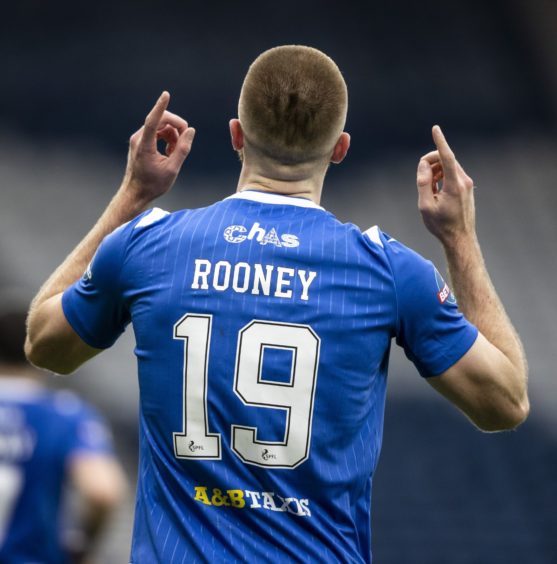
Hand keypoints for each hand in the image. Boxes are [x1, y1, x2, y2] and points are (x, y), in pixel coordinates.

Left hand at [122, 91, 195, 204]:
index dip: (161, 106)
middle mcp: (139, 138)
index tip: (166, 94)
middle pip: (161, 121)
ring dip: (173, 136)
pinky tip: (170, 152)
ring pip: (160, 127)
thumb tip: (190, 131)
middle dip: (177, 128)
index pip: (153, 120)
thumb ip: (182, 149)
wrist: (136, 194)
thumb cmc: (152, 184)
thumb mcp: (172, 169)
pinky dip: (167, 139)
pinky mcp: (141, 143)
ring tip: (176, 153)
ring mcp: (138, 140)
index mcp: (144, 145)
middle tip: (185, 142)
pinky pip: (157, 133)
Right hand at [416, 126, 475, 245]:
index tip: (435, 129)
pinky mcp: (467, 188)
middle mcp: (463, 181)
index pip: (446, 156)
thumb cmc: (441, 225)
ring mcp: (467, 184)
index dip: (439, 141)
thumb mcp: (425, 206)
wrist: (460, 238)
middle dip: (430, 164)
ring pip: (448, 167)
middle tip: (422, 180)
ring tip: (429, 191)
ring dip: (435, 172)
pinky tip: (436, 193)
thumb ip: (423, 183)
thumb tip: (424, 166)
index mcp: (454, 185)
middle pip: (445, 159)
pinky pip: (451, 174)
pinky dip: (441, 178)